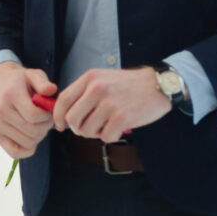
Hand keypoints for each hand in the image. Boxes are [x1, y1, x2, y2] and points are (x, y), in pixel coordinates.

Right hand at [0, 62, 56, 158]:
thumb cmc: (19, 81)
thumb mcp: (32, 75)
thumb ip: (43, 82)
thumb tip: (51, 90)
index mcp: (11, 94)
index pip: (34, 116)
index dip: (47, 117)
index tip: (49, 111)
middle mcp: (1, 111)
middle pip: (32, 131)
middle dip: (45, 127)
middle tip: (46, 118)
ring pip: (28, 143)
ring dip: (39, 136)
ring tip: (38, 124)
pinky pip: (15, 153)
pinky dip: (28, 149)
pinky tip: (32, 137)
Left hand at [53, 66, 169, 142]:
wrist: (158, 85)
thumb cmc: (130, 85)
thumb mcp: (103, 79)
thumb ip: (85, 92)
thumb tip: (67, 113)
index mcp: (90, 78)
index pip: (63, 100)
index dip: (58, 116)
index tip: (61, 125)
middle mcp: (97, 89)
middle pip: (72, 119)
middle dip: (78, 129)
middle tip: (90, 128)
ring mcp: (109, 103)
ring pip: (87, 131)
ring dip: (96, 133)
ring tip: (108, 124)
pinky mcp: (121, 117)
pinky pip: (105, 137)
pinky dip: (111, 136)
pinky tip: (119, 127)